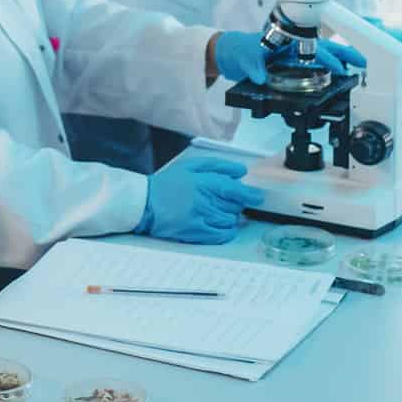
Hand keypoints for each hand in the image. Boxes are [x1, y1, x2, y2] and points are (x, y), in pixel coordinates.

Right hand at [134, 154, 266, 243]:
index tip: (257, 196)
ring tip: (217, 211)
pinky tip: (221, 225)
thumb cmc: (167, 184)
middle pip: (234, 206)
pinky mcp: (195, 233)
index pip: (235, 190)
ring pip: (230, 220)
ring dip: (230, 216)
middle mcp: (204, 201)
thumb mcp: (190, 166)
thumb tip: (240, 171)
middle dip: (235, 204)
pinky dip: (226, 231)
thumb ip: (217, 166)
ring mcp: (200, 218)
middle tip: (225, 201)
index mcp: (203, 182)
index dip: (250, 194)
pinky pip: (221, 235)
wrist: (143, 204)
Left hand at [210, 32, 363, 84]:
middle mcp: (296, 47)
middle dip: (346, 54)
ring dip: (341, 62)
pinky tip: (337, 79)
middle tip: (363, 62)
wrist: (231, 53)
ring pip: (324, 56)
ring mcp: (297, 56)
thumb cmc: (241, 49)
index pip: (314, 49)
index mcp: (288, 41)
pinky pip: (315, 67)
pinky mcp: (293, 66)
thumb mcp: (245, 58)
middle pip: (327, 48)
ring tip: (357, 69)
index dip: (328, 59)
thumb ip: (254, 68)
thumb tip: (261, 77)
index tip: (340, 69)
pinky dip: (328, 71)